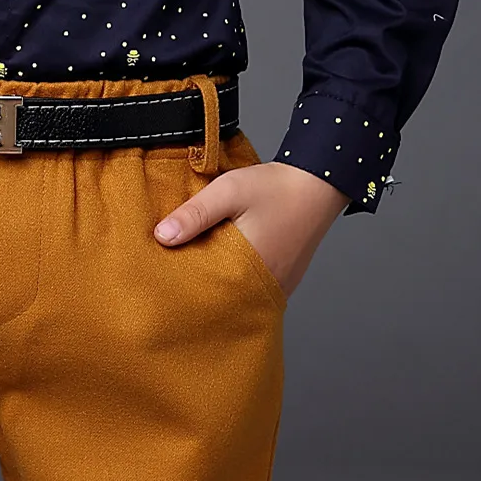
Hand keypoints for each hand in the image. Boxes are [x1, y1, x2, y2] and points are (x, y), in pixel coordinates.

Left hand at [153, 161, 348, 297]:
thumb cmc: (275, 188)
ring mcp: (277, 286)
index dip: (184, 284)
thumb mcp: (228, 191)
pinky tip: (225, 262)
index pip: (207, 291)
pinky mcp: (284, 279)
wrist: (318, 184)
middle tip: (176, 274)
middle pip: (222, 297)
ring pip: (239, 293)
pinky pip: (254, 288)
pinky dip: (238, 279)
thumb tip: (162, 236)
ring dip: (221, 282)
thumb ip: (195, 213)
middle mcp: (265, 286)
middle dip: (200, 286)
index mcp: (248, 270)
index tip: (165, 275)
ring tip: (198, 267)